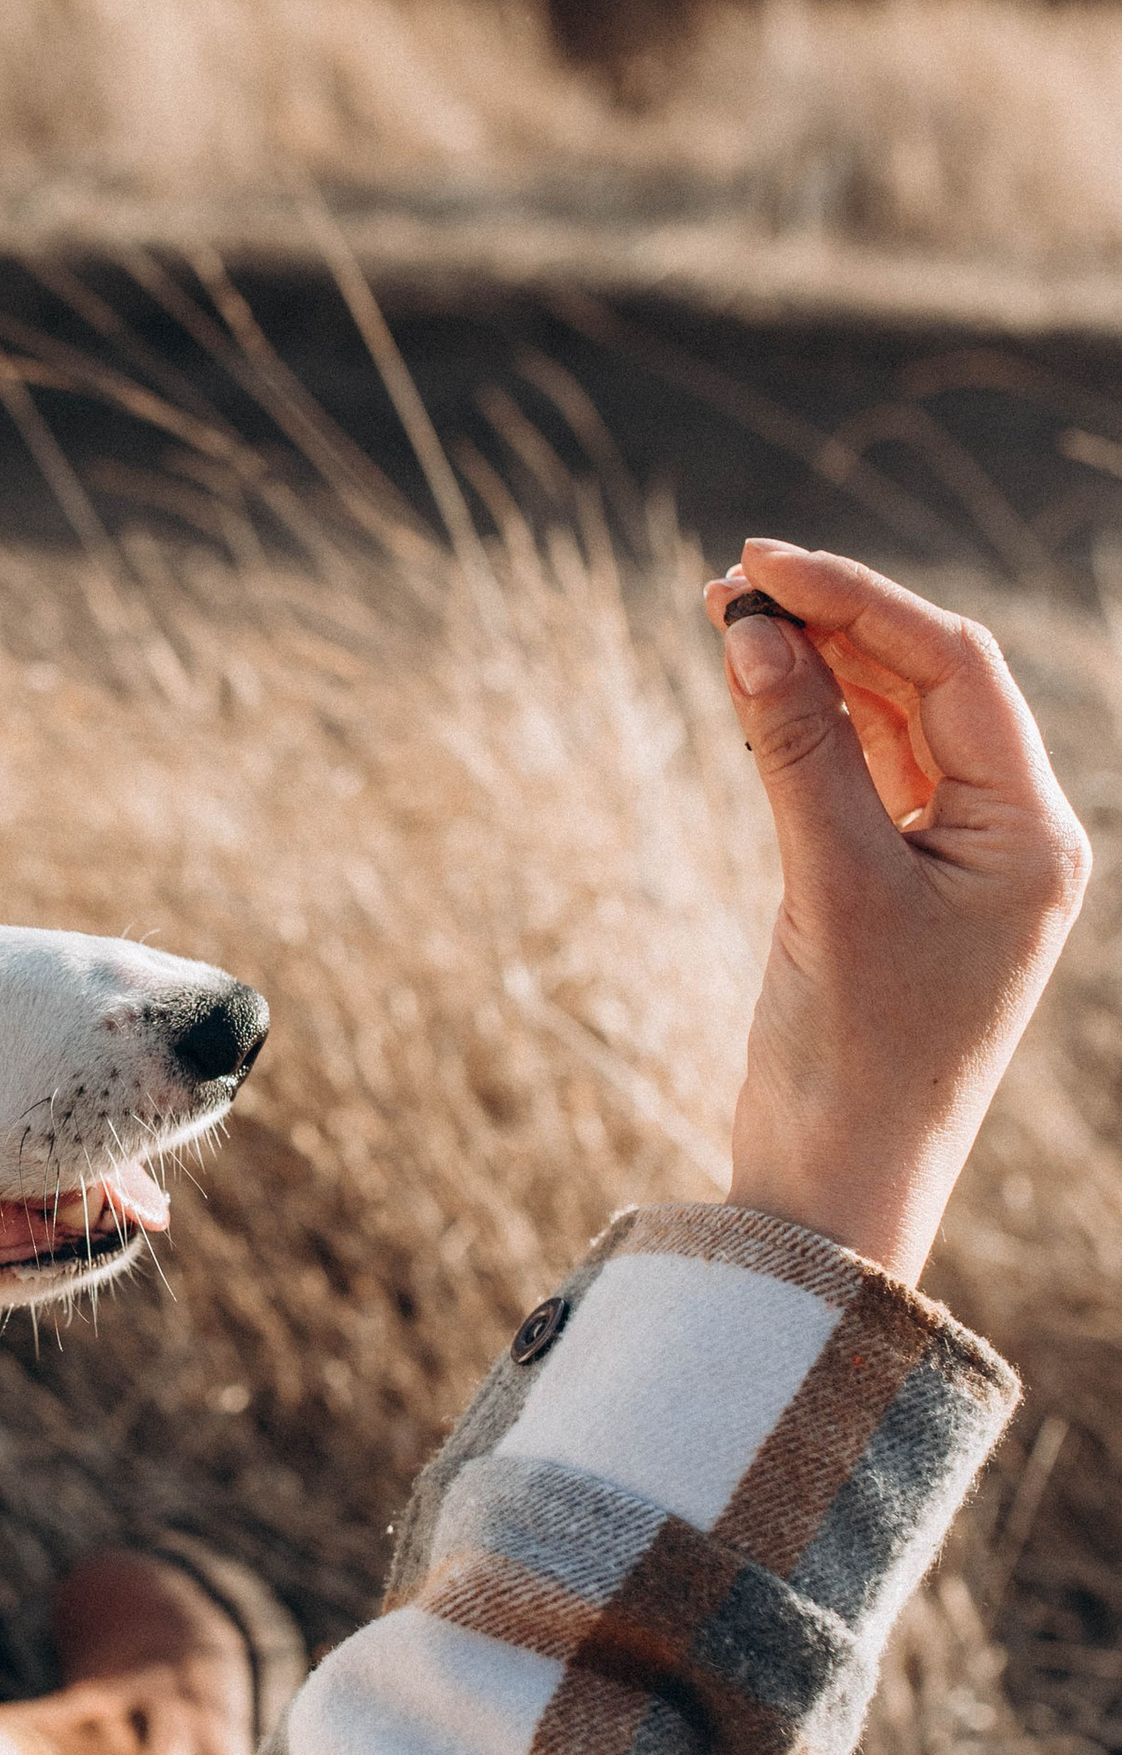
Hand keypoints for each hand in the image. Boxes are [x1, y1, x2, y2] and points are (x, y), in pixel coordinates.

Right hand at [706, 540, 1089, 1282]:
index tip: (762, 562)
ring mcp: (953, 862)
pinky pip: (860, 776)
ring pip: (890, 723)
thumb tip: (754, 628)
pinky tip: (750, 691)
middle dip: (833, 624)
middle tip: (728, 585)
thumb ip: (795, 749)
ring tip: (726, 621)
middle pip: (928, 683)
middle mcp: (1007, 837)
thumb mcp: (826, 887)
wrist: (834, 1192)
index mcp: (1028, 834)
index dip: (858, 599)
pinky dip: (806, 728)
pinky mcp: (896, 889)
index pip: (953, 668)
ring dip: (815, 669)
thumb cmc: (852, 1056)